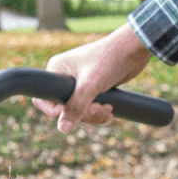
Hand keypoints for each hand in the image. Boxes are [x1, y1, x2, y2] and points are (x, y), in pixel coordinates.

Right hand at [33, 22, 152, 132]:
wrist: (133, 49)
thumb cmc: (109, 59)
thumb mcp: (90, 85)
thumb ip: (76, 107)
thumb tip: (62, 129)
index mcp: (57, 70)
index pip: (44, 99)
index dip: (58, 111)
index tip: (78, 110)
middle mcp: (64, 76)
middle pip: (64, 109)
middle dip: (83, 113)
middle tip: (99, 108)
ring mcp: (78, 83)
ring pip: (78, 111)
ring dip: (93, 115)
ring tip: (108, 109)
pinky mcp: (92, 88)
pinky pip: (89, 108)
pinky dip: (98, 113)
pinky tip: (110, 111)